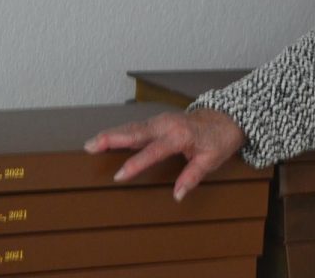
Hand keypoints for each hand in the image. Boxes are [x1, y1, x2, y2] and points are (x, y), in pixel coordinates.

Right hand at [84, 108, 245, 201]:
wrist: (224, 118)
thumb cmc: (217, 140)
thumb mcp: (211, 160)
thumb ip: (192, 176)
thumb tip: (178, 195)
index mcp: (180, 135)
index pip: (154, 151)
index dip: (136, 163)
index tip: (119, 175)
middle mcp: (166, 125)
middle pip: (136, 132)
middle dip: (112, 139)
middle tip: (91, 146)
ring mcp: (160, 121)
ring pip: (131, 128)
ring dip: (110, 135)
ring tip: (90, 143)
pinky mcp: (156, 122)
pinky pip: (135, 127)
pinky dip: (118, 132)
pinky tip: (104, 139)